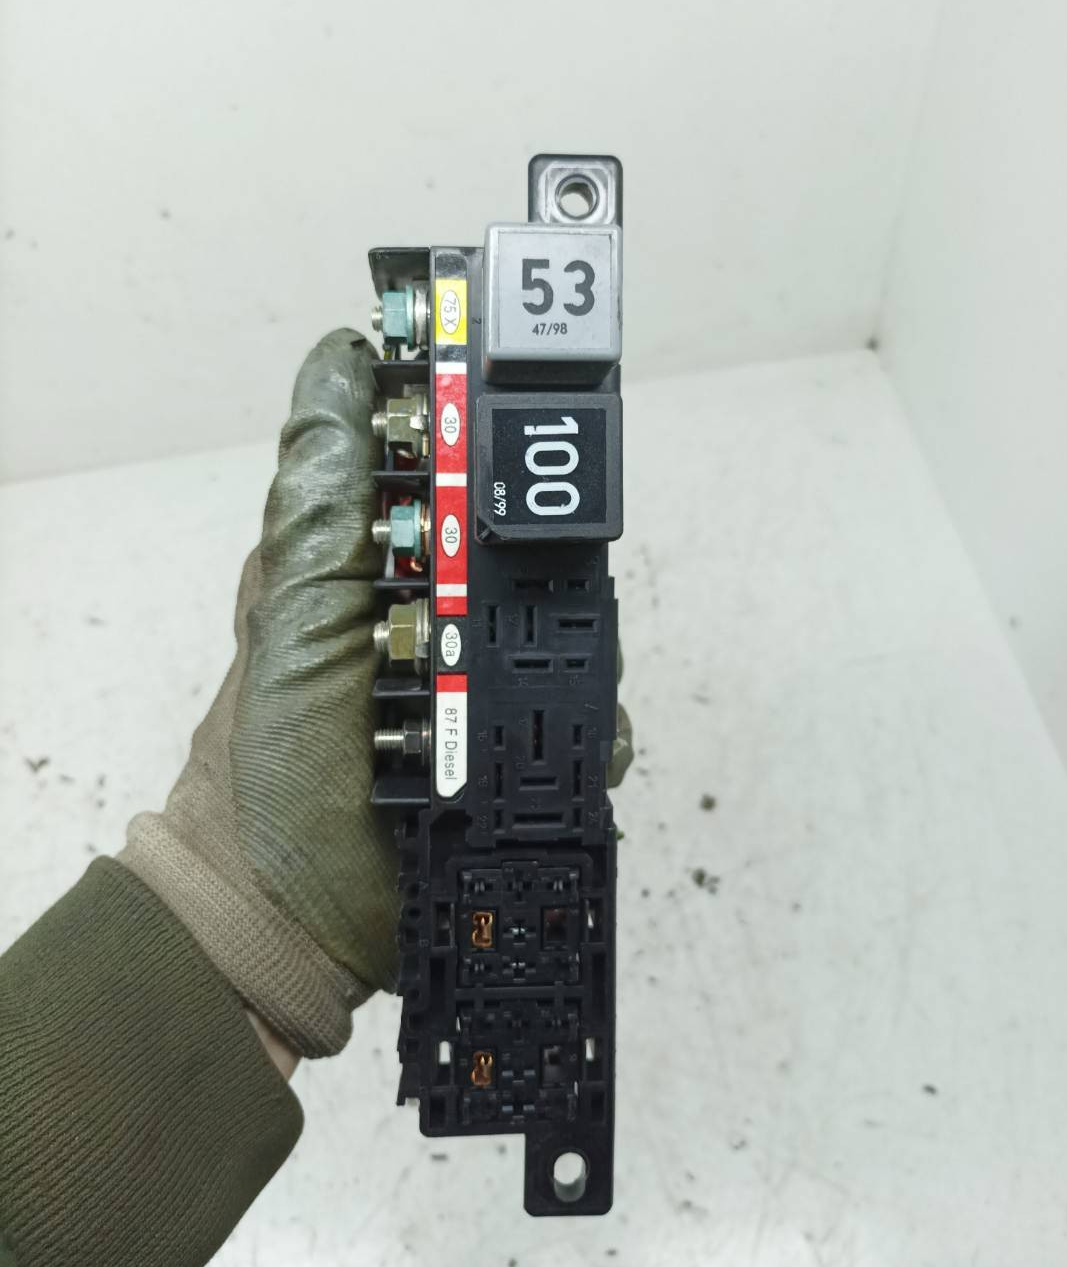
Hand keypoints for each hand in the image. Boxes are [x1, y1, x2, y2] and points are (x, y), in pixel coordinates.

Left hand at [119, 328, 633, 1062]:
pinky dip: (593, 730)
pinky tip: (562, 745)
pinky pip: (593, 723)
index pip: (464, 469)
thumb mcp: (292, 608)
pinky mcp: (526, 754)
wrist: (293, 908)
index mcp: (387, 562)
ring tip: (531, 685)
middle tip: (519, 593)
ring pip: (578, 635)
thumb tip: (343, 358)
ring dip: (574, 653)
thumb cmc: (272, 755)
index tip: (537, 387)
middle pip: (543, 551)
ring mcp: (491, 686)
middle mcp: (448, 613)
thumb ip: (324, 494)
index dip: (502, 427)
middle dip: (554, 560)